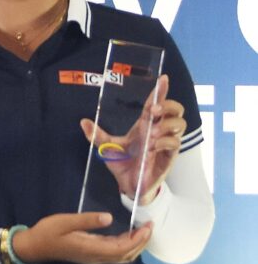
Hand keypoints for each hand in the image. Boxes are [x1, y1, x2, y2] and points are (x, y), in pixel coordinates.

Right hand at [12, 211, 152, 263]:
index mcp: (90, 249)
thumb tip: (109, 218)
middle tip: (150, 226)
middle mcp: (95, 257)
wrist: (34, 247)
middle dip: (141, 242)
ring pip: (121, 257)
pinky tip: (126, 234)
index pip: (122, 248)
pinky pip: (114, 253)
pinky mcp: (90, 255)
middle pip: (126, 255)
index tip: (147, 226)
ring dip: (135, 245)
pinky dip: (125, 245)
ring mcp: (93, 258)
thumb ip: (87, 220)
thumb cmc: (47, 232)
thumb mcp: (64, 221)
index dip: (137, 239)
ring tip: (142, 231)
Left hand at [80, 74, 184, 204]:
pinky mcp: (169, 156)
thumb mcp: (108, 147)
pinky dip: (165, 141)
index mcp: (145, 123)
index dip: (161, 90)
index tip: (163, 78)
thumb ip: (97, 135)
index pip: (156, 102)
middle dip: (168, 105)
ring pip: (180, 123)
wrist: (129, 184)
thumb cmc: (123, 162)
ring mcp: (166, 142)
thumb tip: (83, 122)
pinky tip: (153, 146)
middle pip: (175, 109)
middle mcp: (158, 129)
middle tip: (153, 110)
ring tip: (151, 133)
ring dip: (166, 125)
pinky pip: (175, 143)